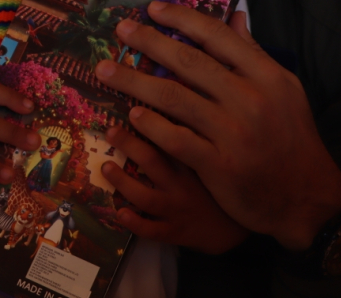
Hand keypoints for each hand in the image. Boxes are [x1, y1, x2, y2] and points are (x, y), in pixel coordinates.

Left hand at [94, 5, 340, 250]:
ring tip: (106, 71)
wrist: (305, 196)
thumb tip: (235, 16)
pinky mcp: (218, 164)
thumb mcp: (284, 90)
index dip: (182, 19)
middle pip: (188, 61)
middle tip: (121, 31)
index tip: (154, 10)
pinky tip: (132, 114)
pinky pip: (175, 138)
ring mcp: (233, 132)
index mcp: (266, 75)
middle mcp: (249, 98)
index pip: (217, 36)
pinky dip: (151, 125)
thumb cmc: (291, 137)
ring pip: (173, 98)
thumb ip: (254, 54)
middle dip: (149, 42)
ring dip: (134, 82)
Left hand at [101, 124, 247, 254]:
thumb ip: (196, 139)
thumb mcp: (212, 160)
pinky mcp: (174, 232)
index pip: (173, 139)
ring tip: (105, 168)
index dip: (151, 124)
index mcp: (194, 163)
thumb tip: (171, 108)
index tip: (132, 111)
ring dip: (122, 182)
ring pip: (146, 197)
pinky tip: (120, 213)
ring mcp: (177, 210)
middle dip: (129, 145)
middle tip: (111, 132)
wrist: (235, 229)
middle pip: (152, 162)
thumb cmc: (218, 188)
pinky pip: (152, 230)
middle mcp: (183, 185)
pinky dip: (134, 223)